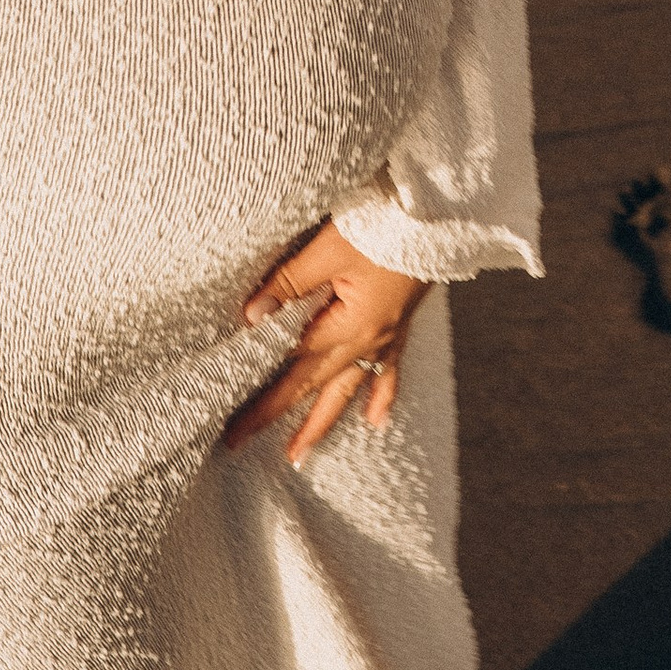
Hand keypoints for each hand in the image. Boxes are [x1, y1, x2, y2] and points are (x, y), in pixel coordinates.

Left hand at [224, 218, 430, 464]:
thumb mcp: (329, 248)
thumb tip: (253, 317)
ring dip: (322, 421)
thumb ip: (290, 282)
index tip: (233, 425)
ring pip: (348, 389)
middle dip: (278, 417)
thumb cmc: (383, 225)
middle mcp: (371, 340)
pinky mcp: (400, 326)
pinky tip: (376, 423)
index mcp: (351, 325)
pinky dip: (381, 397)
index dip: (261, 397)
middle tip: (241, 443)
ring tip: (300, 454)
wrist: (437, 215)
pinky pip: (388, 372)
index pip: (293, 366)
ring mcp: (388, 336)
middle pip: (315, 386)